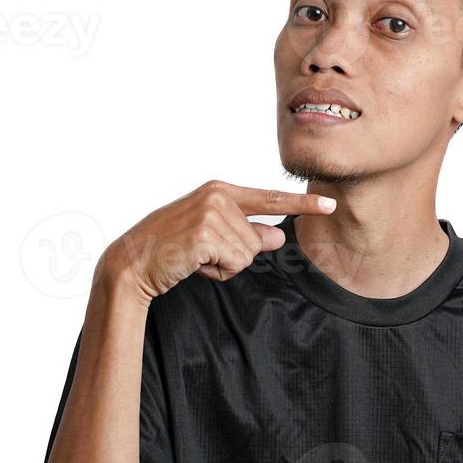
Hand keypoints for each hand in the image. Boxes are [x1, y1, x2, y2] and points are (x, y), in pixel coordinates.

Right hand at [95, 180, 335, 302]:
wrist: (132, 262)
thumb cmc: (171, 250)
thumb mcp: (211, 237)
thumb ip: (246, 234)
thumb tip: (278, 237)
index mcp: (221, 190)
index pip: (270, 199)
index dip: (302, 204)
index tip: (329, 205)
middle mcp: (218, 195)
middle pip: (258, 239)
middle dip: (234, 256)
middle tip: (200, 253)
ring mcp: (212, 212)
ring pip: (248, 254)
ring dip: (224, 266)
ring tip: (195, 258)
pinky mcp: (206, 234)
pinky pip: (235, 263)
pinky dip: (217, 272)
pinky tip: (193, 264)